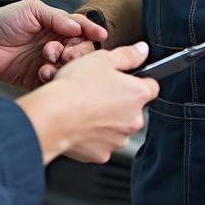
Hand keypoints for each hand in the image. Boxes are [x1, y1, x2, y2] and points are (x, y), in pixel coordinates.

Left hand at [0, 0, 106, 89]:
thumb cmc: (5, 19)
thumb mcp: (33, 10)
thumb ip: (56, 18)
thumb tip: (78, 26)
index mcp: (58, 28)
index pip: (81, 32)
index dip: (90, 33)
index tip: (98, 35)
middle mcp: (55, 46)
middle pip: (79, 53)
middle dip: (78, 54)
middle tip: (67, 54)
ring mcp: (46, 63)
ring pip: (67, 70)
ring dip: (63, 67)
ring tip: (49, 62)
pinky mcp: (35, 79)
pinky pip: (51, 84)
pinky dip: (51, 80)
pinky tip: (42, 72)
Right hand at [55, 42, 159, 162]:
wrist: (53, 116)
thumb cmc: (76, 87)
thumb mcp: (103, 59)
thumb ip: (128, 55)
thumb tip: (142, 51)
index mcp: (138, 94)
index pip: (151, 85)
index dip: (137, 79)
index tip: (124, 77)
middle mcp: (133, 120)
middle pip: (133, 108)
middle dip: (119, 100)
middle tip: (98, 90)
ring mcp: (118, 139)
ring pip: (117, 126)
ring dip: (106, 118)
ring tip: (86, 106)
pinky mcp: (101, 154)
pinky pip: (101, 142)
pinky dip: (93, 134)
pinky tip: (80, 123)